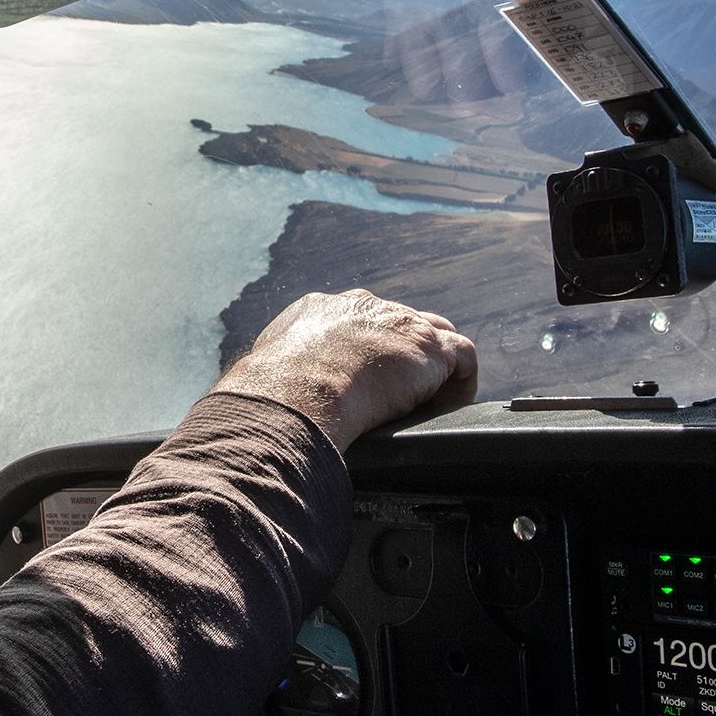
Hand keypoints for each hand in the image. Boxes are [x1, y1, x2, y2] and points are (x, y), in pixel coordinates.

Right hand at [212, 290, 478, 453]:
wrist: (292, 391)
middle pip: (399, 323)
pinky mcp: (428, 346)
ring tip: (424, 405)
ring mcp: (399, 322)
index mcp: (321, 310)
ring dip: (432, 371)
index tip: (360, 380)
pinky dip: (458, 385)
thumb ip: (274, 379)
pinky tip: (444, 409)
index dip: (365, 352)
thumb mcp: (263, 377)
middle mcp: (362, 307)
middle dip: (402, 354)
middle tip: (395, 394)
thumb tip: (253, 407)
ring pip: (434, 336)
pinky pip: (462, 358)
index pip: (357, 321)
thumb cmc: (268, 395)